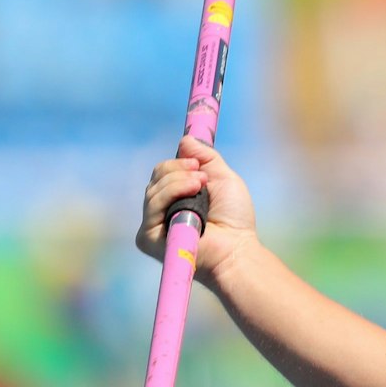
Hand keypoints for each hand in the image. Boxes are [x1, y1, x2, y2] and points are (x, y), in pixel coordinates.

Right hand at [137, 135, 258, 284]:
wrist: (237, 248)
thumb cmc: (234, 219)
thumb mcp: (223, 179)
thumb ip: (205, 158)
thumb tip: (185, 138)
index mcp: (176, 197)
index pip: (164, 172)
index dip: (178, 162)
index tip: (197, 163)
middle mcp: (161, 210)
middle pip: (156, 176)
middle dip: (179, 170)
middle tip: (202, 177)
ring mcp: (153, 224)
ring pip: (154, 188)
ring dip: (179, 181)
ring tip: (201, 186)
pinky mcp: (147, 237)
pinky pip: (152, 206)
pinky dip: (172, 194)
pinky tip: (192, 193)